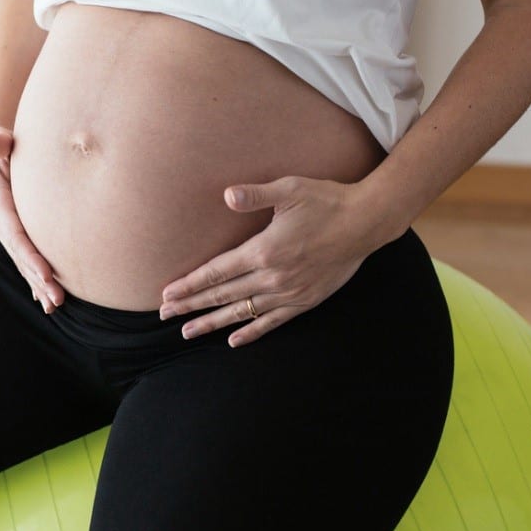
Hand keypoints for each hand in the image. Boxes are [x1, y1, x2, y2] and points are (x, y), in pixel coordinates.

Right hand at [0, 126, 64, 313]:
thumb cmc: (3, 149)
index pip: (17, 237)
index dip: (31, 257)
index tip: (48, 274)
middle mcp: (1, 226)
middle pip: (22, 257)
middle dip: (39, 280)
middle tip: (58, 299)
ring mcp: (9, 235)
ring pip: (25, 264)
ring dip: (39, 286)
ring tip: (56, 305)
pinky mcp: (18, 238)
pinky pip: (27, 262)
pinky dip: (36, 282)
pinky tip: (46, 301)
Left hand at [158, 175, 387, 346]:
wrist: (366, 222)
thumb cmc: (326, 200)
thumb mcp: (290, 189)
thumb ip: (255, 195)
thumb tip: (227, 195)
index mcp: (264, 251)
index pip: (217, 273)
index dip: (190, 284)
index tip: (167, 294)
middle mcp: (273, 277)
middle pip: (223, 295)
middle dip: (191, 306)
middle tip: (165, 315)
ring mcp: (289, 292)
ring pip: (242, 312)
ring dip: (213, 323)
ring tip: (188, 332)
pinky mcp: (305, 301)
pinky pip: (272, 322)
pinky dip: (252, 332)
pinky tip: (233, 340)